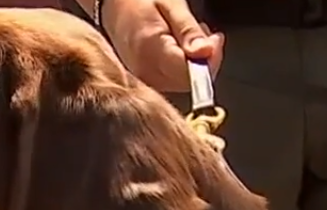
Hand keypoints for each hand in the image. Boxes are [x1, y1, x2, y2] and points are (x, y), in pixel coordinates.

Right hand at [99, 0, 224, 91]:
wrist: (112, 5)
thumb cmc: (138, 0)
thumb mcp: (171, 4)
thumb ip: (188, 31)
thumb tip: (205, 54)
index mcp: (150, 51)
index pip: (188, 73)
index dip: (208, 60)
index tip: (214, 40)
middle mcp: (144, 71)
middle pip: (188, 81)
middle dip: (203, 60)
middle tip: (204, 34)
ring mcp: (142, 79)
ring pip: (183, 83)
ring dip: (194, 63)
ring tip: (187, 37)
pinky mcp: (144, 81)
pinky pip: (172, 80)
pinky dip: (182, 66)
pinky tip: (178, 47)